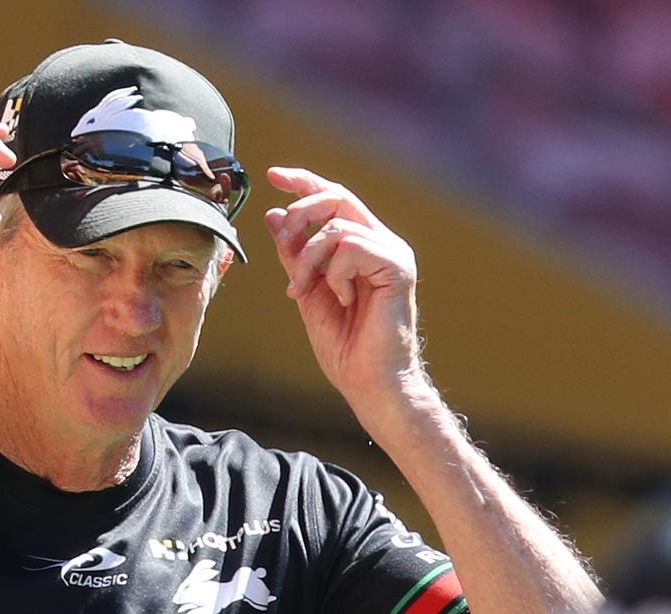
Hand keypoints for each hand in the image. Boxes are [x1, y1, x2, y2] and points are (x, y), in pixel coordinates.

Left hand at [265, 167, 424, 408]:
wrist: (367, 381)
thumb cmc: (343, 343)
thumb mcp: (306, 290)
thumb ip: (293, 253)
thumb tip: (274, 214)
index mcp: (362, 246)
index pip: (333, 198)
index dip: (304, 182)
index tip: (272, 175)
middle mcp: (381, 242)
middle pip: (337, 198)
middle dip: (300, 213)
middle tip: (283, 241)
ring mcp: (393, 253)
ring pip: (337, 226)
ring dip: (308, 258)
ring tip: (304, 290)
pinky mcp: (398, 267)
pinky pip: (352, 247)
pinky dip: (334, 273)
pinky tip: (343, 300)